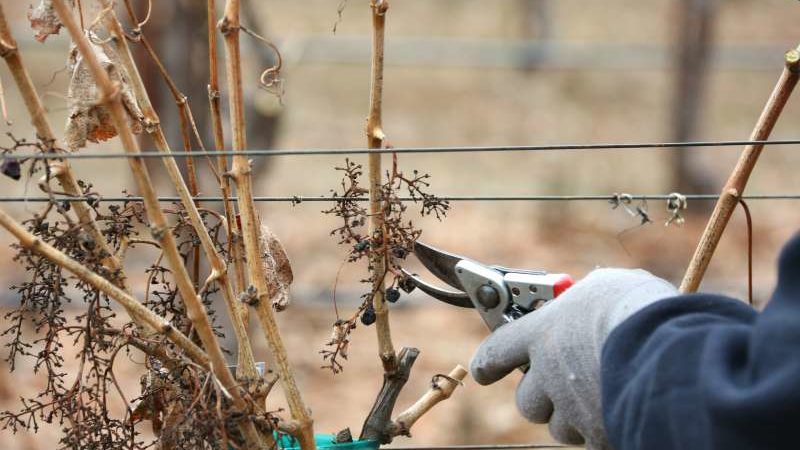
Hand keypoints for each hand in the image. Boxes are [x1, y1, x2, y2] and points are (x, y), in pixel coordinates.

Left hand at [470, 268, 676, 448]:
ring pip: (559, 427)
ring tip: (601, 396)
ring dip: (573, 417)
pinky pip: (592, 441)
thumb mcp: (607, 288)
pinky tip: (620, 415)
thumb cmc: (640, 308)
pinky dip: (602, 432)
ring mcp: (571, 408)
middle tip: (565, 387)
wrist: (669, 351)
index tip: (484, 371)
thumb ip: (587, 302)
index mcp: (543, 332)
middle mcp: (548, 373)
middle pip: (527, 401)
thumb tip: (590, 304)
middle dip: (543, 398)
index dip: (488, 363)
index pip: (498, 350)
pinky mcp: (597, 435)